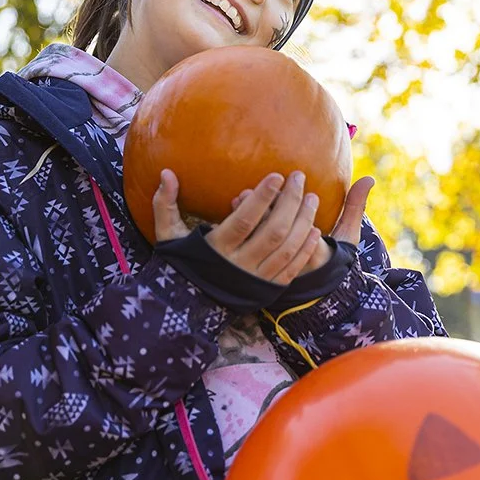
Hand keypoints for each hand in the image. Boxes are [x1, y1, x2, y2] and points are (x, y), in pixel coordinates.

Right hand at [152, 169, 320, 285]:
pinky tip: (315, 230)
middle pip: (272, 231)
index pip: (245, 220)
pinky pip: (292, 269)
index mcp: (216, 248)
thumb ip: (165, 203)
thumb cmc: (181, 263)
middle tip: (299, 178)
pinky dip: (305, 249)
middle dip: (290, 202)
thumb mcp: (167, 235)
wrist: (191, 306)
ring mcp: (256, 279)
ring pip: (287, 249)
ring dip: (303, 222)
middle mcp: (240, 265)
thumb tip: (165, 172)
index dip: (262, 198)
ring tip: (312, 198)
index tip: (277, 176)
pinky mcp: (268, 290)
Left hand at [230, 175, 375, 274]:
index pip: (309, 240)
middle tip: (281, 180)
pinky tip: (238, 201)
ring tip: (253, 190)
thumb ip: (355, 207)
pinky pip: (244, 240)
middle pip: (281, 236)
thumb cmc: (327, 255)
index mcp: (315, 258)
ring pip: (259, 239)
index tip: (311, 195)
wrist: (303, 287)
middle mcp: (288, 264)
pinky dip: (240, 219)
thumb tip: (369, 179)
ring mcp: (266, 265)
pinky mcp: (248, 261)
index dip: (304, 217)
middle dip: (280, 206)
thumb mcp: (345, 236)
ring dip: (256, 211)